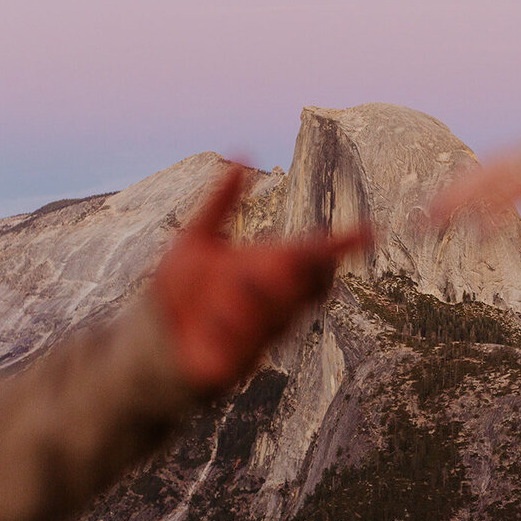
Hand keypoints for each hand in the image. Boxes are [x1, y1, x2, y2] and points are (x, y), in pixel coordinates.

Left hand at [154, 164, 369, 397]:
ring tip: (229, 286)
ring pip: (279, 315)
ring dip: (257, 298)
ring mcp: (260, 335)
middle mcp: (273, 304)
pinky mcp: (237, 364)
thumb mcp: (194, 238)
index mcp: (269, 271)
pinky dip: (227, 326)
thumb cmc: (180, 288)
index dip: (343, 246)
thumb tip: (239, 157)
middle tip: (280, 258)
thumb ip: (218, 203)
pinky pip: (245, 345)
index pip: (317, 259)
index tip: (369, 231)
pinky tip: (209, 318)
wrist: (152, 335)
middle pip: (307, 287)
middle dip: (298, 272)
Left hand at [431, 111, 520, 237]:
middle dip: (448, 199)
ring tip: (432, 224)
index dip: (460, 194)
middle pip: (484, 175)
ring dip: (462, 202)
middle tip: (415, 223)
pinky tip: (480, 226)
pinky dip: (503, 207)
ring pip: (498, 179)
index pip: (492, 173)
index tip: (433, 215)